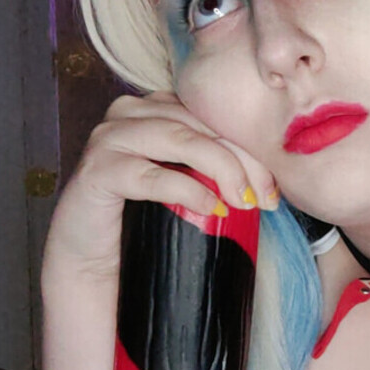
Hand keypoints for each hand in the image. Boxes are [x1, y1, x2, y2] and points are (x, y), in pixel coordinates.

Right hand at [46, 93, 278, 279]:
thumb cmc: (146, 222)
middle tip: (266, 199)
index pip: (213, 116)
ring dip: (221, 170)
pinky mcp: (97, 170)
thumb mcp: (189, 188)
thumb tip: (270, 182)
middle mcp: (130, 112)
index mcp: (157, 108)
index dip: (251, 149)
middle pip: (201, 125)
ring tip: (243, 202)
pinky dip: (186, 189)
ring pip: (180, 139)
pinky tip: (211, 207)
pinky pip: (150, 173)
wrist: (95, 260)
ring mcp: (109, 137)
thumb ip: (217, 171)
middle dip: (243, 162)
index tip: (275, 190)